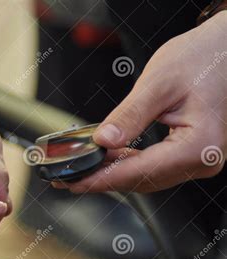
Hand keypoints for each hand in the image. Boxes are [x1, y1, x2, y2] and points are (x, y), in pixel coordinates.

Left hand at [54, 12, 226, 192]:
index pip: (139, 172)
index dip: (102, 179)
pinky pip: (154, 167)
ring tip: (85, 169)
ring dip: (114, 174)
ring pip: (146, 177)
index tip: (75, 183)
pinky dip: (129, 164)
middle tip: (71, 179)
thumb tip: (103, 140)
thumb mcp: (159, 83)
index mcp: (198, 146)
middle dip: (103, 180)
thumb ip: (130, 116)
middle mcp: (202, 160)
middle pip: (141, 180)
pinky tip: (109, 158)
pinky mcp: (191, 153)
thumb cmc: (205, 57)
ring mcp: (198, 159)